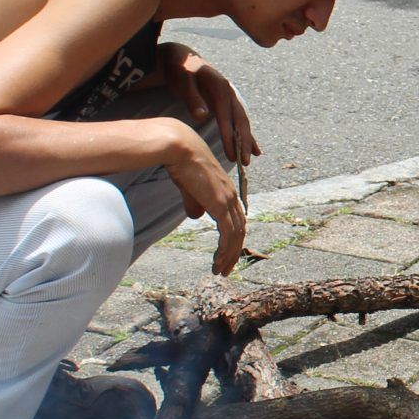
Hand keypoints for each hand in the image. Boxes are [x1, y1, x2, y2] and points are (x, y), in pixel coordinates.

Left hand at [161, 45, 257, 165]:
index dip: (230, 137)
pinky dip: (245, 132)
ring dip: (247, 140)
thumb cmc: (180, 69)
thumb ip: (192, 98)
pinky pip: (238, 118)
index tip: (232, 155)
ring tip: (251, 158)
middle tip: (245, 163)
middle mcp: (229, 93)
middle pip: (240, 121)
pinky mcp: (226, 101)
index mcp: (220, 88)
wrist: (181, 56)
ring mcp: (229, 96)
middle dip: (244, 142)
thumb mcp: (183, 80)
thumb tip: (202, 115)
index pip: (227, 118)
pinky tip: (251, 145)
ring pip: (242, 121)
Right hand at [162, 123, 246, 275]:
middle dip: (233, 252)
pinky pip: (228, 235)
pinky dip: (225, 251)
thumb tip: (195, 216)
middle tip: (225, 269)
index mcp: (225, 190)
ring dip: (229, 256)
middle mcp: (231, 196)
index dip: (232, 237)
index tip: (225, 253)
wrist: (179, 147)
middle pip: (240, 230)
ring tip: (220, 271)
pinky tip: (217, 263)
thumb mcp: (189, 186)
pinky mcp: (221, 205)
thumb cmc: (180, 162)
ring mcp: (228, 200)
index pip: (235, 219)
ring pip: (236, 236)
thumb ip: (194, 201)